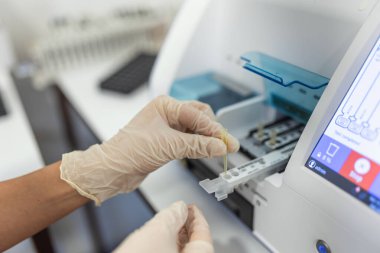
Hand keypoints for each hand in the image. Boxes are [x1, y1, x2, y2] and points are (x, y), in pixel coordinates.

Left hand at [60, 95, 238, 203]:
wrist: (113, 169)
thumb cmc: (129, 150)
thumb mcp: (169, 145)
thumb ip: (197, 145)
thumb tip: (219, 146)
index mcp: (166, 106)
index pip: (198, 115)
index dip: (214, 130)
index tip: (227, 142)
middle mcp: (167, 114)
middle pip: (199, 118)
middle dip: (213, 131)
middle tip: (226, 144)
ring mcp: (167, 128)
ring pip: (195, 130)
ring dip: (207, 139)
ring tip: (220, 150)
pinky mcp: (167, 142)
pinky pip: (188, 140)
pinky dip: (199, 146)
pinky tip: (207, 151)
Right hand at [113, 201, 213, 252]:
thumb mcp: (157, 232)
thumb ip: (171, 216)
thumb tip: (179, 208)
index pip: (203, 233)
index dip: (196, 216)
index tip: (190, 207)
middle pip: (193, 245)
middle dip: (185, 226)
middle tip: (178, 212)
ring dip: (174, 238)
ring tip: (165, 224)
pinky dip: (165, 249)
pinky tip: (156, 242)